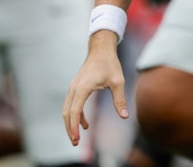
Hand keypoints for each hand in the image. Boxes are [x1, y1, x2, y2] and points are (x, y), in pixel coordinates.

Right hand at [63, 31, 127, 145]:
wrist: (101, 49)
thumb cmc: (110, 64)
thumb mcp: (118, 81)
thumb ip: (120, 99)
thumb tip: (125, 116)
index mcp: (83, 87)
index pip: (74, 111)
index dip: (74, 127)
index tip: (77, 139)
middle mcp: (74, 88)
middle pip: (67, 113)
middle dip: (69, 129)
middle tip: (76, 143)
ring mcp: (73, 87)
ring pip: (67, 109)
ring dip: (71, 123)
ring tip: (78, 137)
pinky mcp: (76, 87)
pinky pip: (72, 104)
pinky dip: (76, 115)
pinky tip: (85, 124)